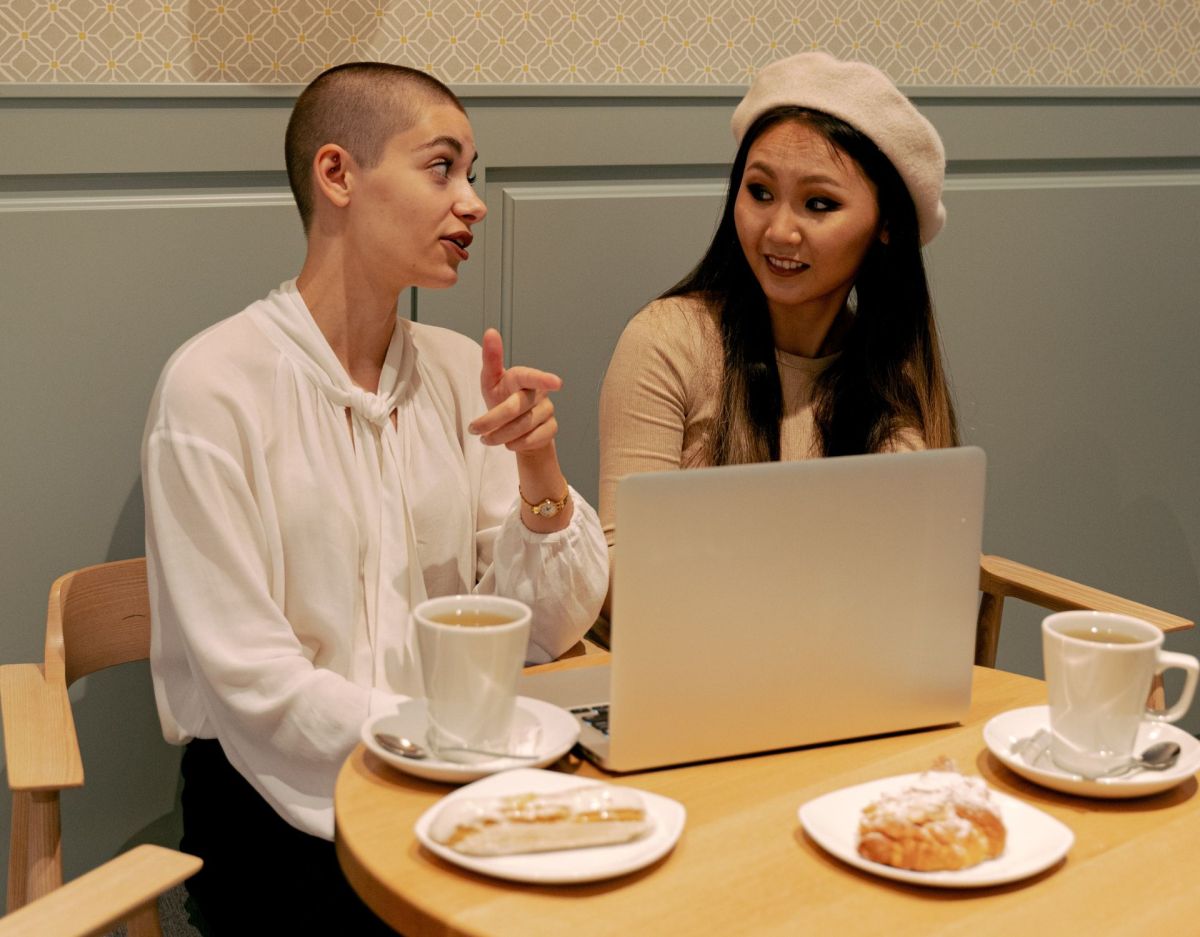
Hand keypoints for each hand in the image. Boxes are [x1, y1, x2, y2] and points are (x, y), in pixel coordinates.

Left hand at [469, 329, 562, 451]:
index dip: (543, 379)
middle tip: (474, 430)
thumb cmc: (502, 398)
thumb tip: (491, 331)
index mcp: (523, 377)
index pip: (531, 377)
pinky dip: (515, 444)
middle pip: (515, 408)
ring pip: (522, 428)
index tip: (557, 383)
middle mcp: (539, 392)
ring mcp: (548, 411)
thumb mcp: (491, 380)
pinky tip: (508, 443)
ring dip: (499, 437)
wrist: (516, 427)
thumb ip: (491, 359)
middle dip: (491, 421)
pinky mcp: (552, 429)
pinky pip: (532, 440)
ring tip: (488, 439)